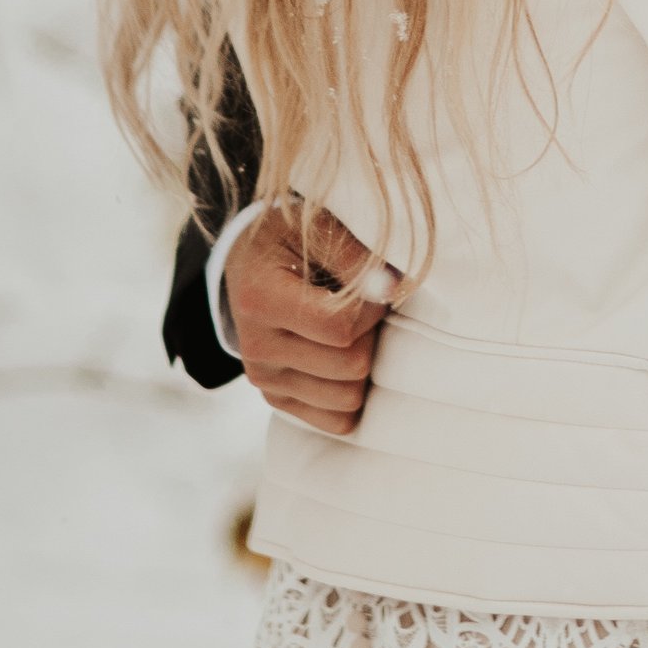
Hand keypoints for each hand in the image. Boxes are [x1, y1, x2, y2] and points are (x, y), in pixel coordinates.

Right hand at [224, 202, 396, 436]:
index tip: (375, 286)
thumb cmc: (291, 239)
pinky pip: (339, 421)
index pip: (341, 328)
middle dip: (372, 336)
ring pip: (349, 399)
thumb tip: (396, 289)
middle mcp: (256, 349)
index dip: (374, 309)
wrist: (250, 262)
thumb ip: (358, 257)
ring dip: (365, 365)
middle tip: (366, 308)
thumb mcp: (318, 227)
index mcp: (260, 301)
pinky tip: (346, 357)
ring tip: (353, 330)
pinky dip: (353, 393)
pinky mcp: (278, 400)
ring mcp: (265, 381)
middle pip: (351, 367)